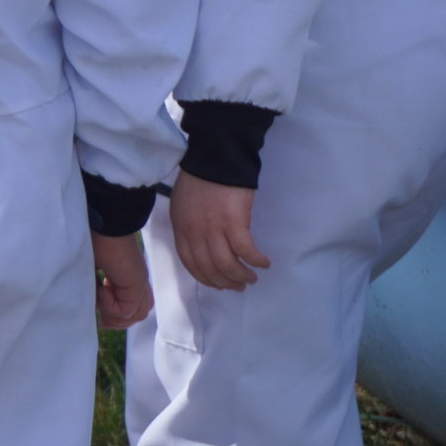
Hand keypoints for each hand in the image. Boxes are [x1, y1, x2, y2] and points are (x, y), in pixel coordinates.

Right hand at [91, 233, 152, 328]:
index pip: (132, 305)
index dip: (114, 313)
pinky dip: (109, 306)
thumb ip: (94, 285)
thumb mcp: (90, 267)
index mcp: (128, 274)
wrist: (102, 223)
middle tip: (98, 314)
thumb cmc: (90, 238)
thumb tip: (93, 307)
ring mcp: (139, 284)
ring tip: (97, 296)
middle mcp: (137, 281)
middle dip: (115, 319)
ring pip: (135, 316)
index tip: (97, 311)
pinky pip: (125, 310)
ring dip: (111, 314)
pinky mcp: (136, 285)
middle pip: (137, 314)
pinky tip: (101, 288)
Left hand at [169, 172, 267, 290]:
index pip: (190, 262)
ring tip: (252, 278)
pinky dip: (255, 260)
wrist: (216, 159)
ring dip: (241, 276)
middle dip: (224, 282)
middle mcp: (194, 232)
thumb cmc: (201, 179)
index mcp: (181, 228)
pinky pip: (245, 250)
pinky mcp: (234, 222)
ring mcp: (214, 229)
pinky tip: (264, 263)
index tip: (217, 284)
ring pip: (226, 264)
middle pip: (208, 267)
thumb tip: (201, 244)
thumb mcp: (183, 205)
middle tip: (238, 286)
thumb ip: (189, 226)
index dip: (204, 278)